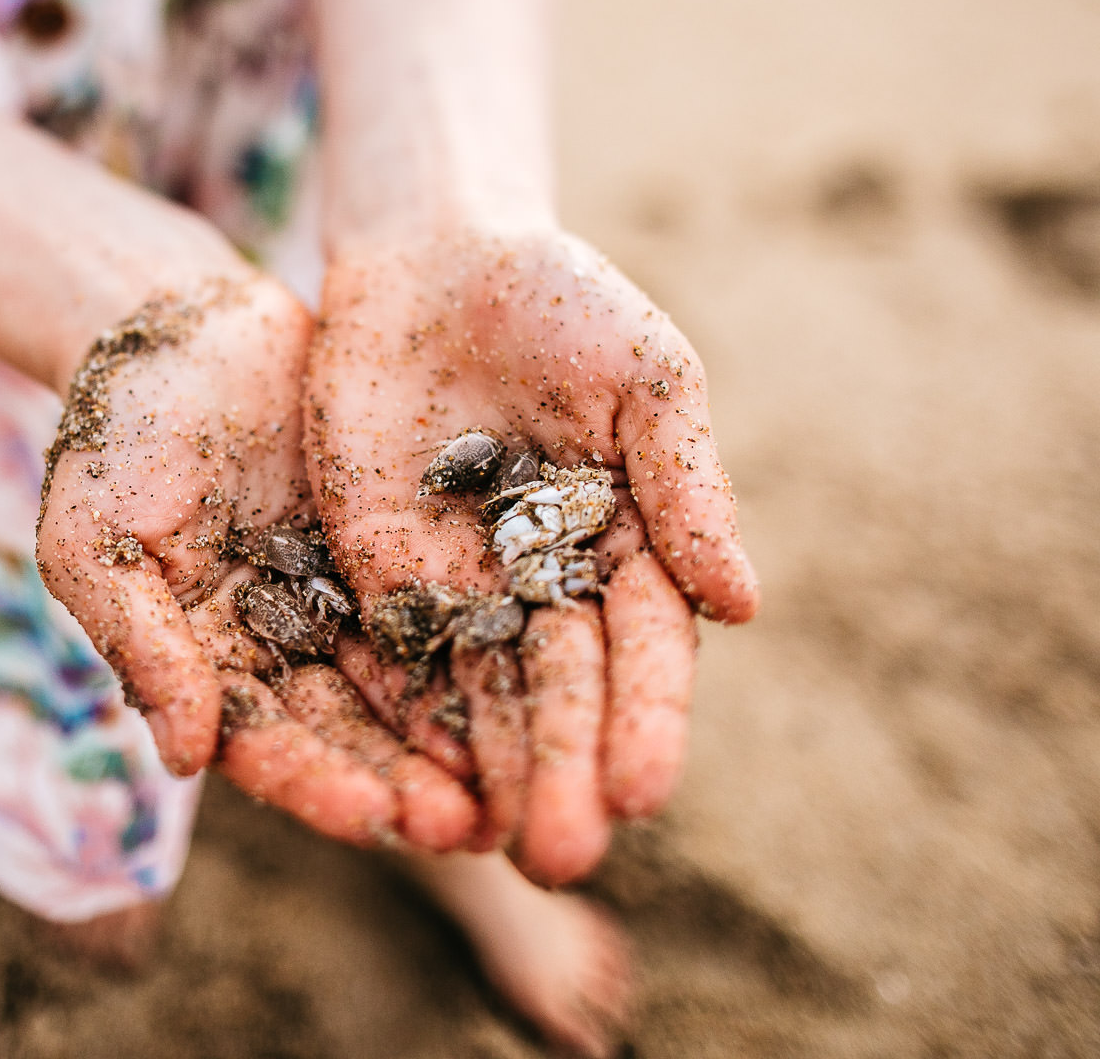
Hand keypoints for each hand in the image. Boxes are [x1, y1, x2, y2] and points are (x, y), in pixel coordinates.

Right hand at [37, 275, 480, 850]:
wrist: (179, 329)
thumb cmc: (113, 435)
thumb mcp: (95, 540)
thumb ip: (140, 642)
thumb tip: (185, 760)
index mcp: (205, 662)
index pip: (261, 740)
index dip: (314, 782)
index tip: (373, 815)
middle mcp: (278, 646)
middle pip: (346, 731)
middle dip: (404, 784)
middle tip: (467, 830)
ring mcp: (337, 598)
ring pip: (404, 683)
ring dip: (454, 740)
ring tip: (516, 786)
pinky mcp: (389, 548)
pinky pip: (441, 603)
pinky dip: (479, 646)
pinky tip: (535, 682)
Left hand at [306, 228, 759, 881]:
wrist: (434, 259)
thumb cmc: (563, 302)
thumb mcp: (644, 377)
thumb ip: (686, 484)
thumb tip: (741, 606)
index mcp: (626, 549)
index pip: (640, 655)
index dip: (644, 722)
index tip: (644, 792)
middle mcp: (543, 587)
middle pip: (557, 695)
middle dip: (561, 773)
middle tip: (561, 858)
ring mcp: (457, 584)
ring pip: (474, 695)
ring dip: (484, 772)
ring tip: (490, 849)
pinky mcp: (374, 570)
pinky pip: (386, 653)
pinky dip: (396, 716)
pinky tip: (400, 778)